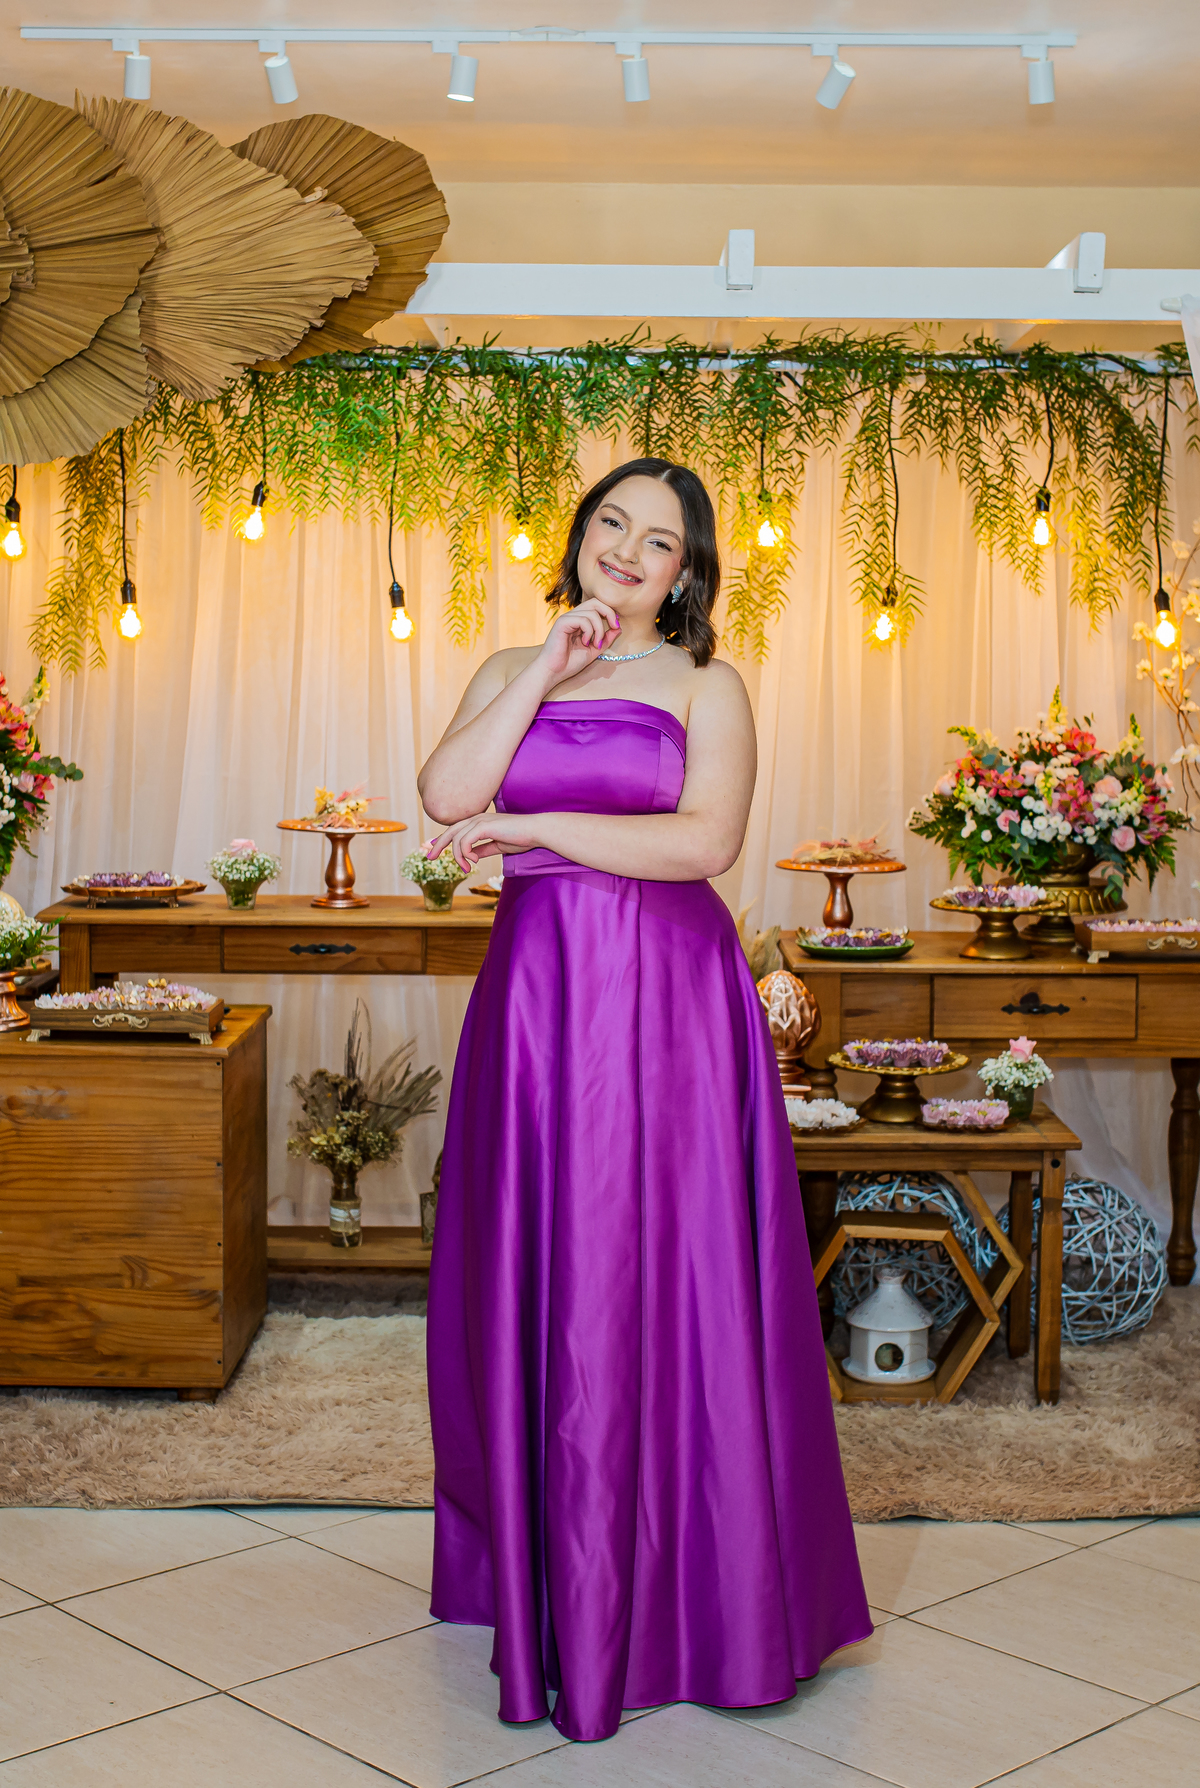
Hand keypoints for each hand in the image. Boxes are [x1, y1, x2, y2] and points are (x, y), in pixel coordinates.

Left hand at [426, 810, 543, 872]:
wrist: (535, 832)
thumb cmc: (521, 838)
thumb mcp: (498, 846)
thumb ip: (483, 849)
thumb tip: (472, 857)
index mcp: (480, 821)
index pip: (456, 829)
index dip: (443, 839)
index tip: (433, 849)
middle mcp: (477, 818)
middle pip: (450, 831)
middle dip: (438, 844)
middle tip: (429, 857)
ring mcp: (480, 820)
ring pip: (457, 838)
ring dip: (458, 856)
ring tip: (467, 868)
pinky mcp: (484, 826)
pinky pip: (465, 841)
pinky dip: (466, 853)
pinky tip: (474, 861)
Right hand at [537, 598, 620, 688]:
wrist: (553, 672)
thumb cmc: (570, 662)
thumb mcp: (595, 650)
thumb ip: (606, 639)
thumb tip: (619, 628)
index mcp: (580, 620)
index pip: (597, 605)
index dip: (610, 612)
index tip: (616, 626)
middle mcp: (573, 616)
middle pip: (595, 602)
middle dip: (609, 613)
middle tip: (614, 626)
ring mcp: (567, 618)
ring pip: (592, 612)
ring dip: (599, 630)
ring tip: (595, 644)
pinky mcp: (562, 623)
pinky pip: (583, 619)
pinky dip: (589, 631)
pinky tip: (585, 642)